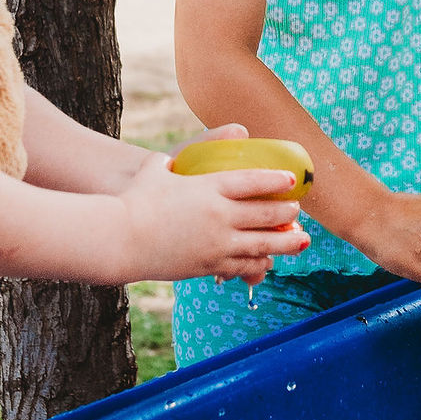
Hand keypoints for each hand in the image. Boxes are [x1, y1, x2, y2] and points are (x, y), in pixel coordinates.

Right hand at [117, 151, 309, 285]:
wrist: (120, 238)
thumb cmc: (134, 199)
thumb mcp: (156, 168)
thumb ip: (173, 158)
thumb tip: (176, 153)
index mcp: (209, 188)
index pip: (253, 181)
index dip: (276, 181)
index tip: (292, 181)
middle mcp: (219, 215)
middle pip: (266, 214)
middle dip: (286, 213)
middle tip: (297, 211)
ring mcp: (216, 243)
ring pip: (262, 244)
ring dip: (285, 243)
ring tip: (301, 241)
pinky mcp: (208, 265)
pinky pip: (243, 266)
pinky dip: (259, 264)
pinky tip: (267, 263)